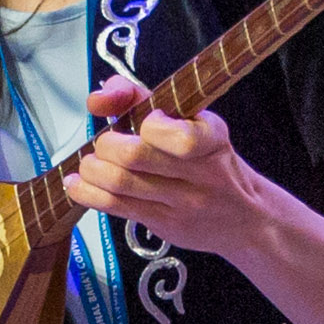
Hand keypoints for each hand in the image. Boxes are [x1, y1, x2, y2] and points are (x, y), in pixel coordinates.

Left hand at [59, 85, 279, 266]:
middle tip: (104, 144)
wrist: (245, 216)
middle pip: (136, 156)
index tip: (146, 122)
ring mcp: (183, 203)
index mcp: (212, 139)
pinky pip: (116, 208)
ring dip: (92, 169)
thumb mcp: (193, 121)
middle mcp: (201, 173)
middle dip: (106, 145)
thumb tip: (99, 97)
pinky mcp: (165, 225)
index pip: (180, 136)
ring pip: (120, 184)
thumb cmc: (210, 161)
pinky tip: (77, 184)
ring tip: (89, 164)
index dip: (151, 125)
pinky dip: (87, 193)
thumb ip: (143, 99)